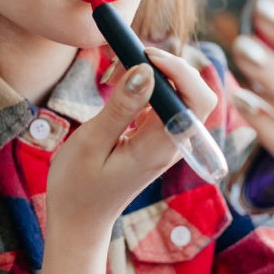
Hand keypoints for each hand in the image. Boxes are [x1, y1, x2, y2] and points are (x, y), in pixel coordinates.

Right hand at [42, 48, 216, 273]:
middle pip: (194, 92)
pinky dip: (145, 84)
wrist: (79, 220)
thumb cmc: (78, 186)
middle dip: (167, 65)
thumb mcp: (91, 143)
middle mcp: (172, 143)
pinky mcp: (157, 136)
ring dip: (153, 72)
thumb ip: (120, 106)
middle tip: (127, 58)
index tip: (144, 53)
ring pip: (179, 92)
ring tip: (112, 75)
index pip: (195, 100)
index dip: (179, 69)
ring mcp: (167, 141)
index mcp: (160, 148)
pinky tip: (117, 85)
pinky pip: (163, 100)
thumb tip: (146, 69)